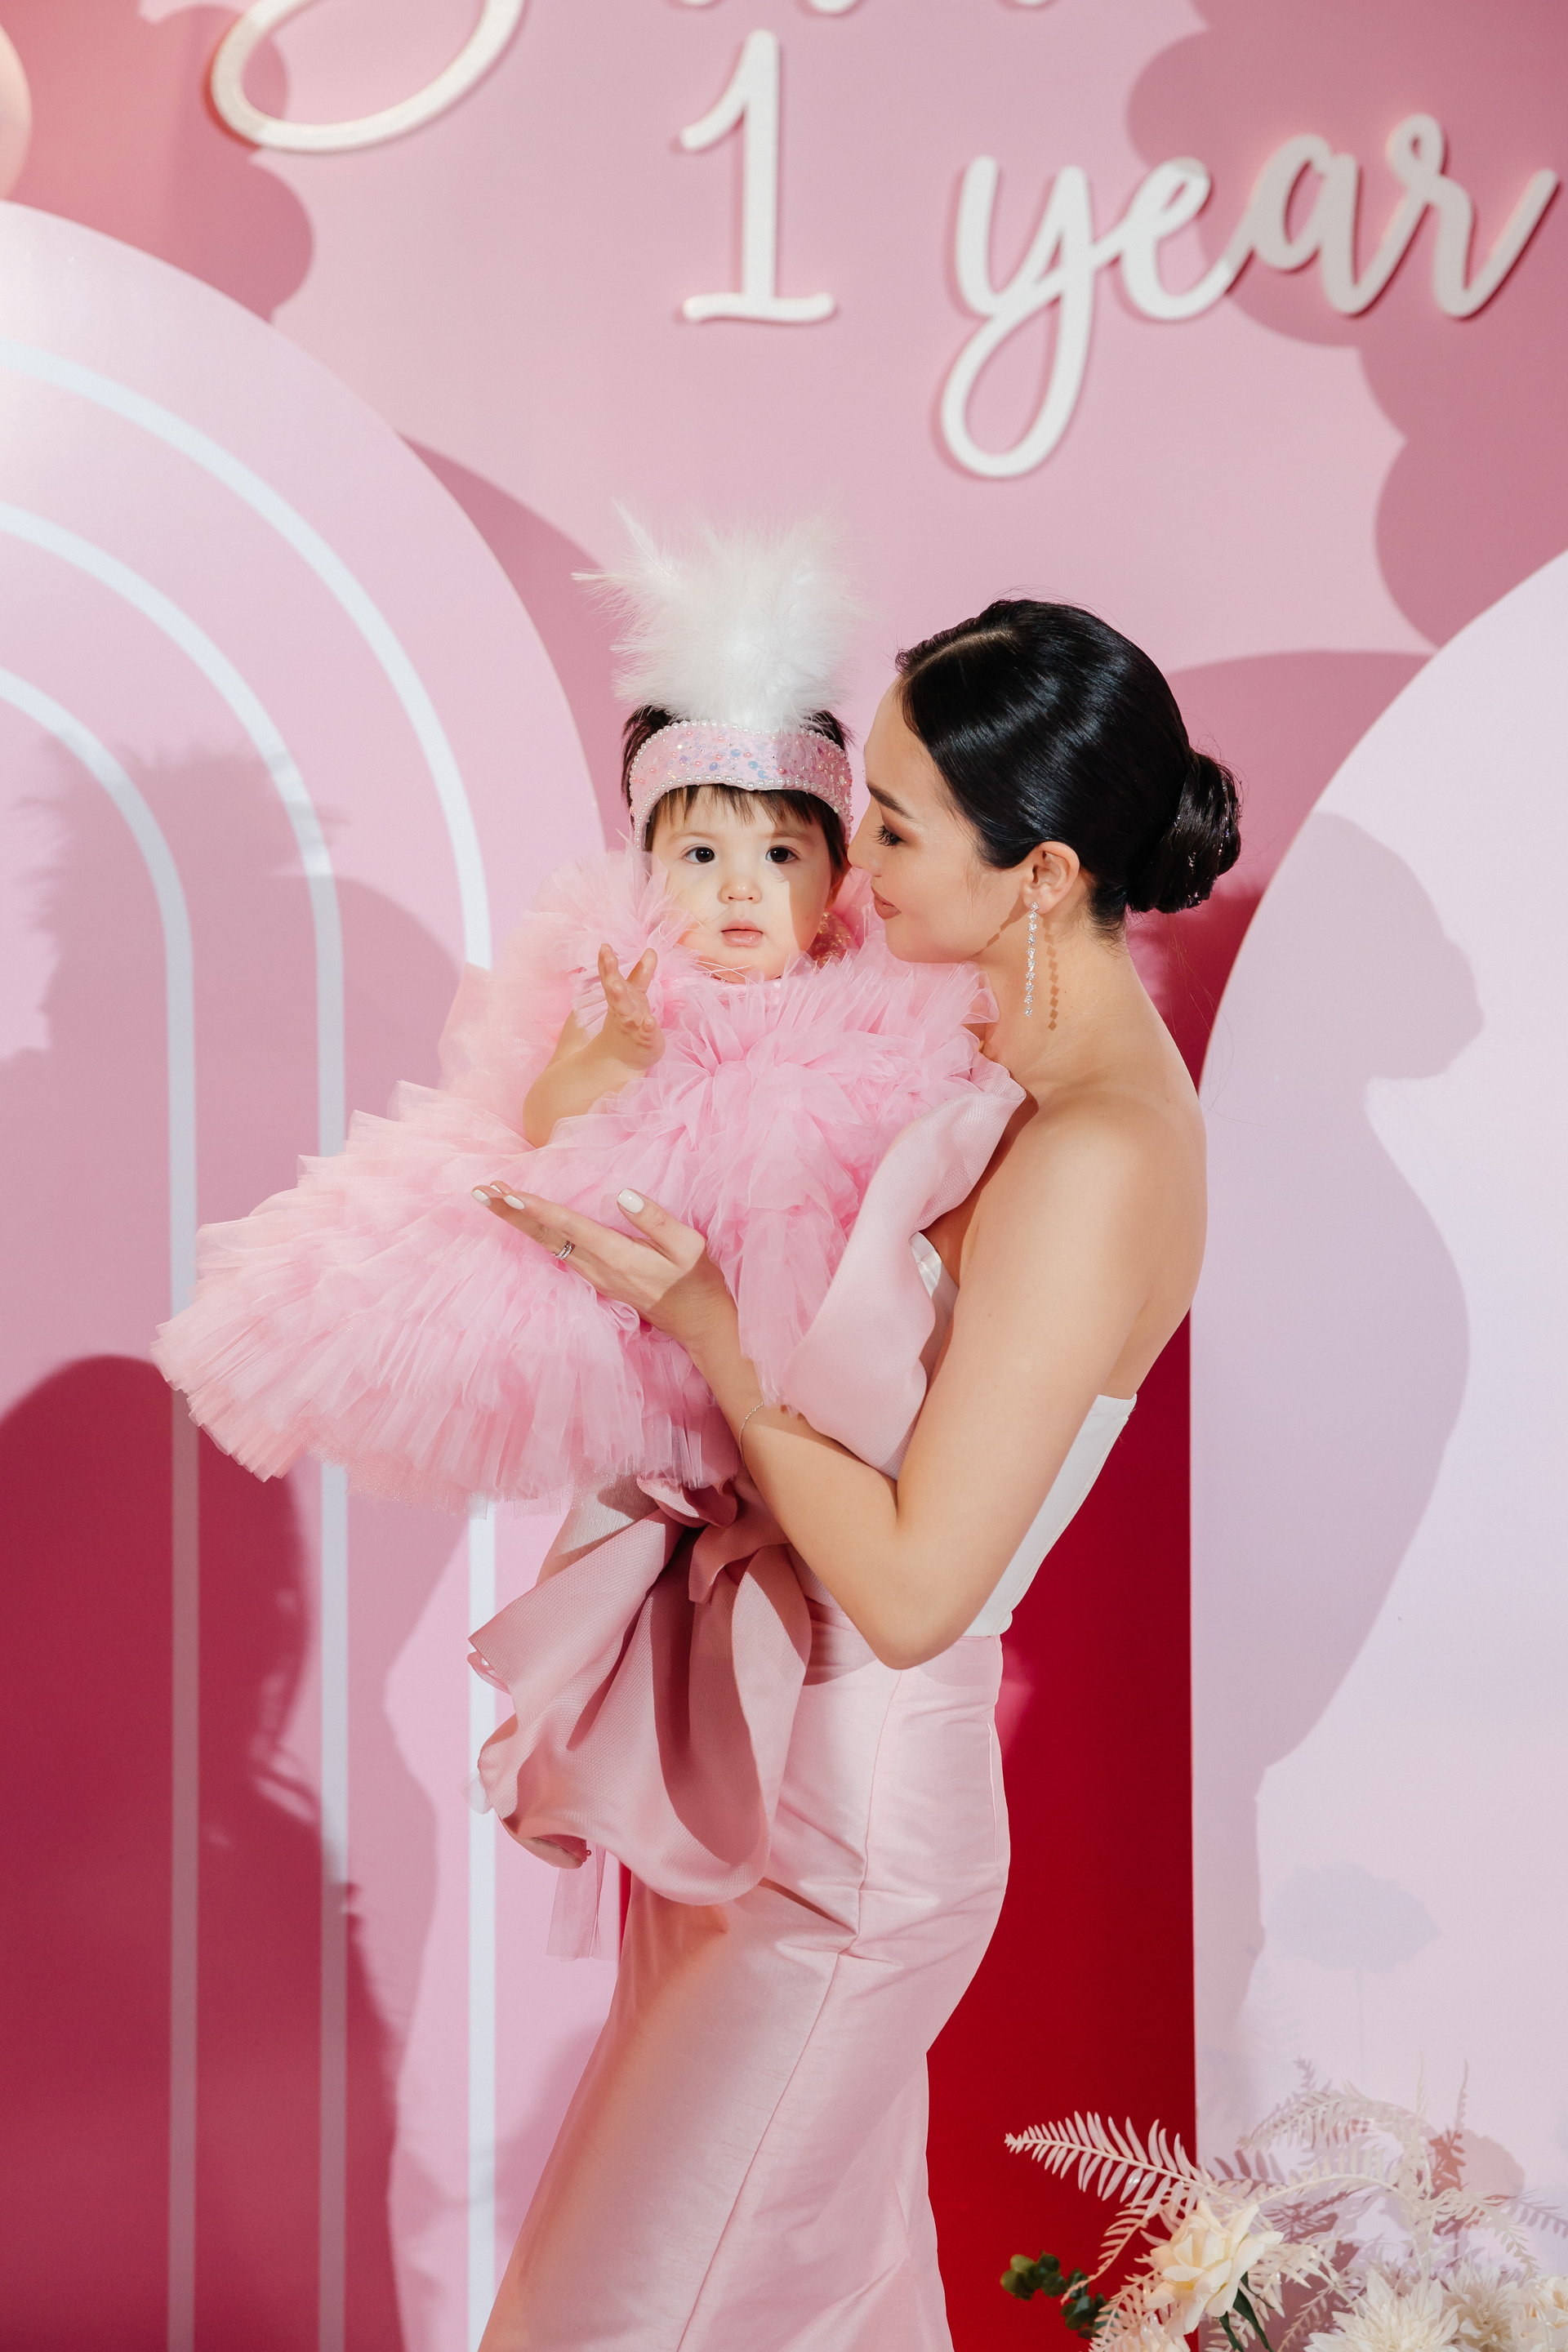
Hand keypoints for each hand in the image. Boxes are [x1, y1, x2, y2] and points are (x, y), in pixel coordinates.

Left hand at [473, 1182, 731, 1349]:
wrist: (699, 1324)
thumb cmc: (698, 1282)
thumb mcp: (690, 1246)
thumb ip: (656, 1220)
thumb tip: (623, 1195)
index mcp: (620, 1256)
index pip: (571, 1227)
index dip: (539, 1209)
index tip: (509, 1193)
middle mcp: (599, 1269)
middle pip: (546, 1237)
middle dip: (511, 1213)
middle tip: (480, 1191)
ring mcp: (594, 1277)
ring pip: (547, 1245)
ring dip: (518, 1221)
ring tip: (492, 1198)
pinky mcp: (595, 1279)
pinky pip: (557, 1251)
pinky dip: (536, 1231)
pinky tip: (522, 1220)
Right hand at [597, 945, 663, 1071]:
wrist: (624, 1058)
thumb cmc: (630, 1021)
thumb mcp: (635, 995)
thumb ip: (641, 973)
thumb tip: (650, 949)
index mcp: (618, 997)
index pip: (610, 977)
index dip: (607, 962)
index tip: (604, 946)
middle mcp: (622, 1009)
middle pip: (614, 990)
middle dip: (610, 973)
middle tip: (607, 957)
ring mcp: (632, 1025)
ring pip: (625, 1011)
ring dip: (621, 998)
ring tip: (617, 986)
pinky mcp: (644, 1040)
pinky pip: (645, 1033)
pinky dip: (647, 1027)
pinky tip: (650, 1021)